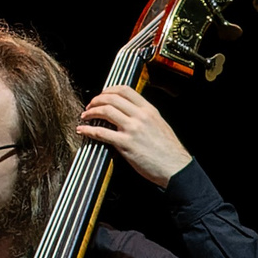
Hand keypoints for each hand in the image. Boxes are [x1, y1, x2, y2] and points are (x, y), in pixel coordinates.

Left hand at [78, 86, 192, 185]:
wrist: (175, 167)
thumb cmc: (168, 150)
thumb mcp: (159, 124)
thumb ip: (144, 116)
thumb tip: (129, 113)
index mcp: (149, 110)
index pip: (125, 90)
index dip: (109, 90)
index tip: (101, 95)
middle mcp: (141, 116)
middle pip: (112, 98)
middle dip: (96, 100)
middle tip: (89, 106)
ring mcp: (133, 129)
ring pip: (106, 111)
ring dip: (91, 112)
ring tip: (85, 117)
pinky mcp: (126, 144)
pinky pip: (102, 133)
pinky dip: (89, 130)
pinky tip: (82, 131)